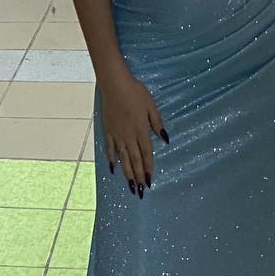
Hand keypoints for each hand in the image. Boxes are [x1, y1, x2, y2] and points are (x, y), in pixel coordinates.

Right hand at [100, 73, 167, 197]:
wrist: (115, 85)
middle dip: (139, 176)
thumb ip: (158, 124)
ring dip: (127, 173)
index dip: (149, 167)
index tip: (150, 180)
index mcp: (141, 130)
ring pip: (123, 158)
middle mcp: (129, 136)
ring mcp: (117, 134)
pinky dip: (112, 159)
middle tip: (141, 190)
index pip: (146, 153)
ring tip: (130, 186)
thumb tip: (166, 139)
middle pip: (134, 160)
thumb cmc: (136, 93)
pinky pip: (110, 148)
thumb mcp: (151, 106)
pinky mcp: (108, 131)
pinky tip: (113, 169)